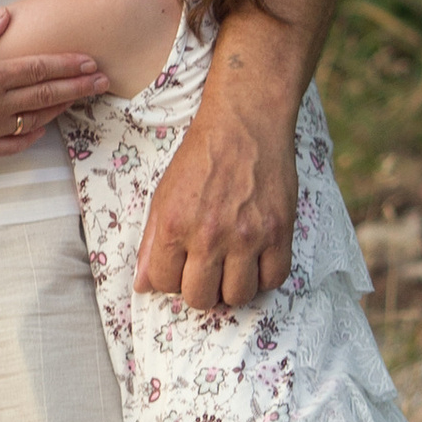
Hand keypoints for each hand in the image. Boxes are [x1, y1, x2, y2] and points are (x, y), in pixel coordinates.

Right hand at [0, 11, 106, 154]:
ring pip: (35, 120)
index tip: (90, 61)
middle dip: (78, 86)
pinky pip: (13, 145)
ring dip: (60, 108)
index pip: (40, 69)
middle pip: (46, 95)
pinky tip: (43, 126)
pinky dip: (32, 135)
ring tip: (79, 98)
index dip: (68, 65)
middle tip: (102, 80)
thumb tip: (8, 16)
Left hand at [137, 95, 296, 308]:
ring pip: (238, 296)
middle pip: (200, 298)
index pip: (163, 283)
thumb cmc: (202, 155)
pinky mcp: (279, 231)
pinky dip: (265, 276)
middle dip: (200, 290)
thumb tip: (142, 285)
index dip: (170, 278)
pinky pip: (274, 279)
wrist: (245, 122)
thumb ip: (152, 242)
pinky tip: (257, 260)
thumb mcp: (164, 193)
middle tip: (207, 270)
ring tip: (232, 266)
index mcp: (174, 224)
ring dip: (233, 287)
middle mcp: (209, 235)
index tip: (181, 266)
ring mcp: (247, 236)